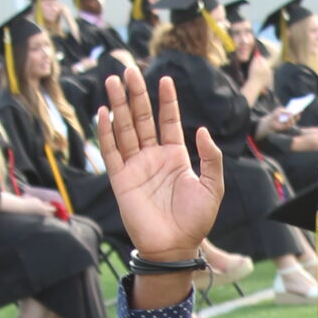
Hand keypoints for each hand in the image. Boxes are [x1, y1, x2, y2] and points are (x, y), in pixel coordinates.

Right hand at [98, 63, 222, 264]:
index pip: (168, 121)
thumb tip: (201, 130)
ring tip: (114, 81)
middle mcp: (153, 157)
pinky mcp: (121, 180)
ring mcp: (136, 167)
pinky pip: (112, 152)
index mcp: (175, 156)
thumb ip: (211, 157)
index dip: (166, 100)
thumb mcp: (213, 186)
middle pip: (142, 119)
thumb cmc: (196, 220)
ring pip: (125, 129)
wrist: (175, 247)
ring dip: (119, 106)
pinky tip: (104, 113)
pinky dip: (107, 133)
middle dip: (136, 95)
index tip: (164, 78)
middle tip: (130, 71)